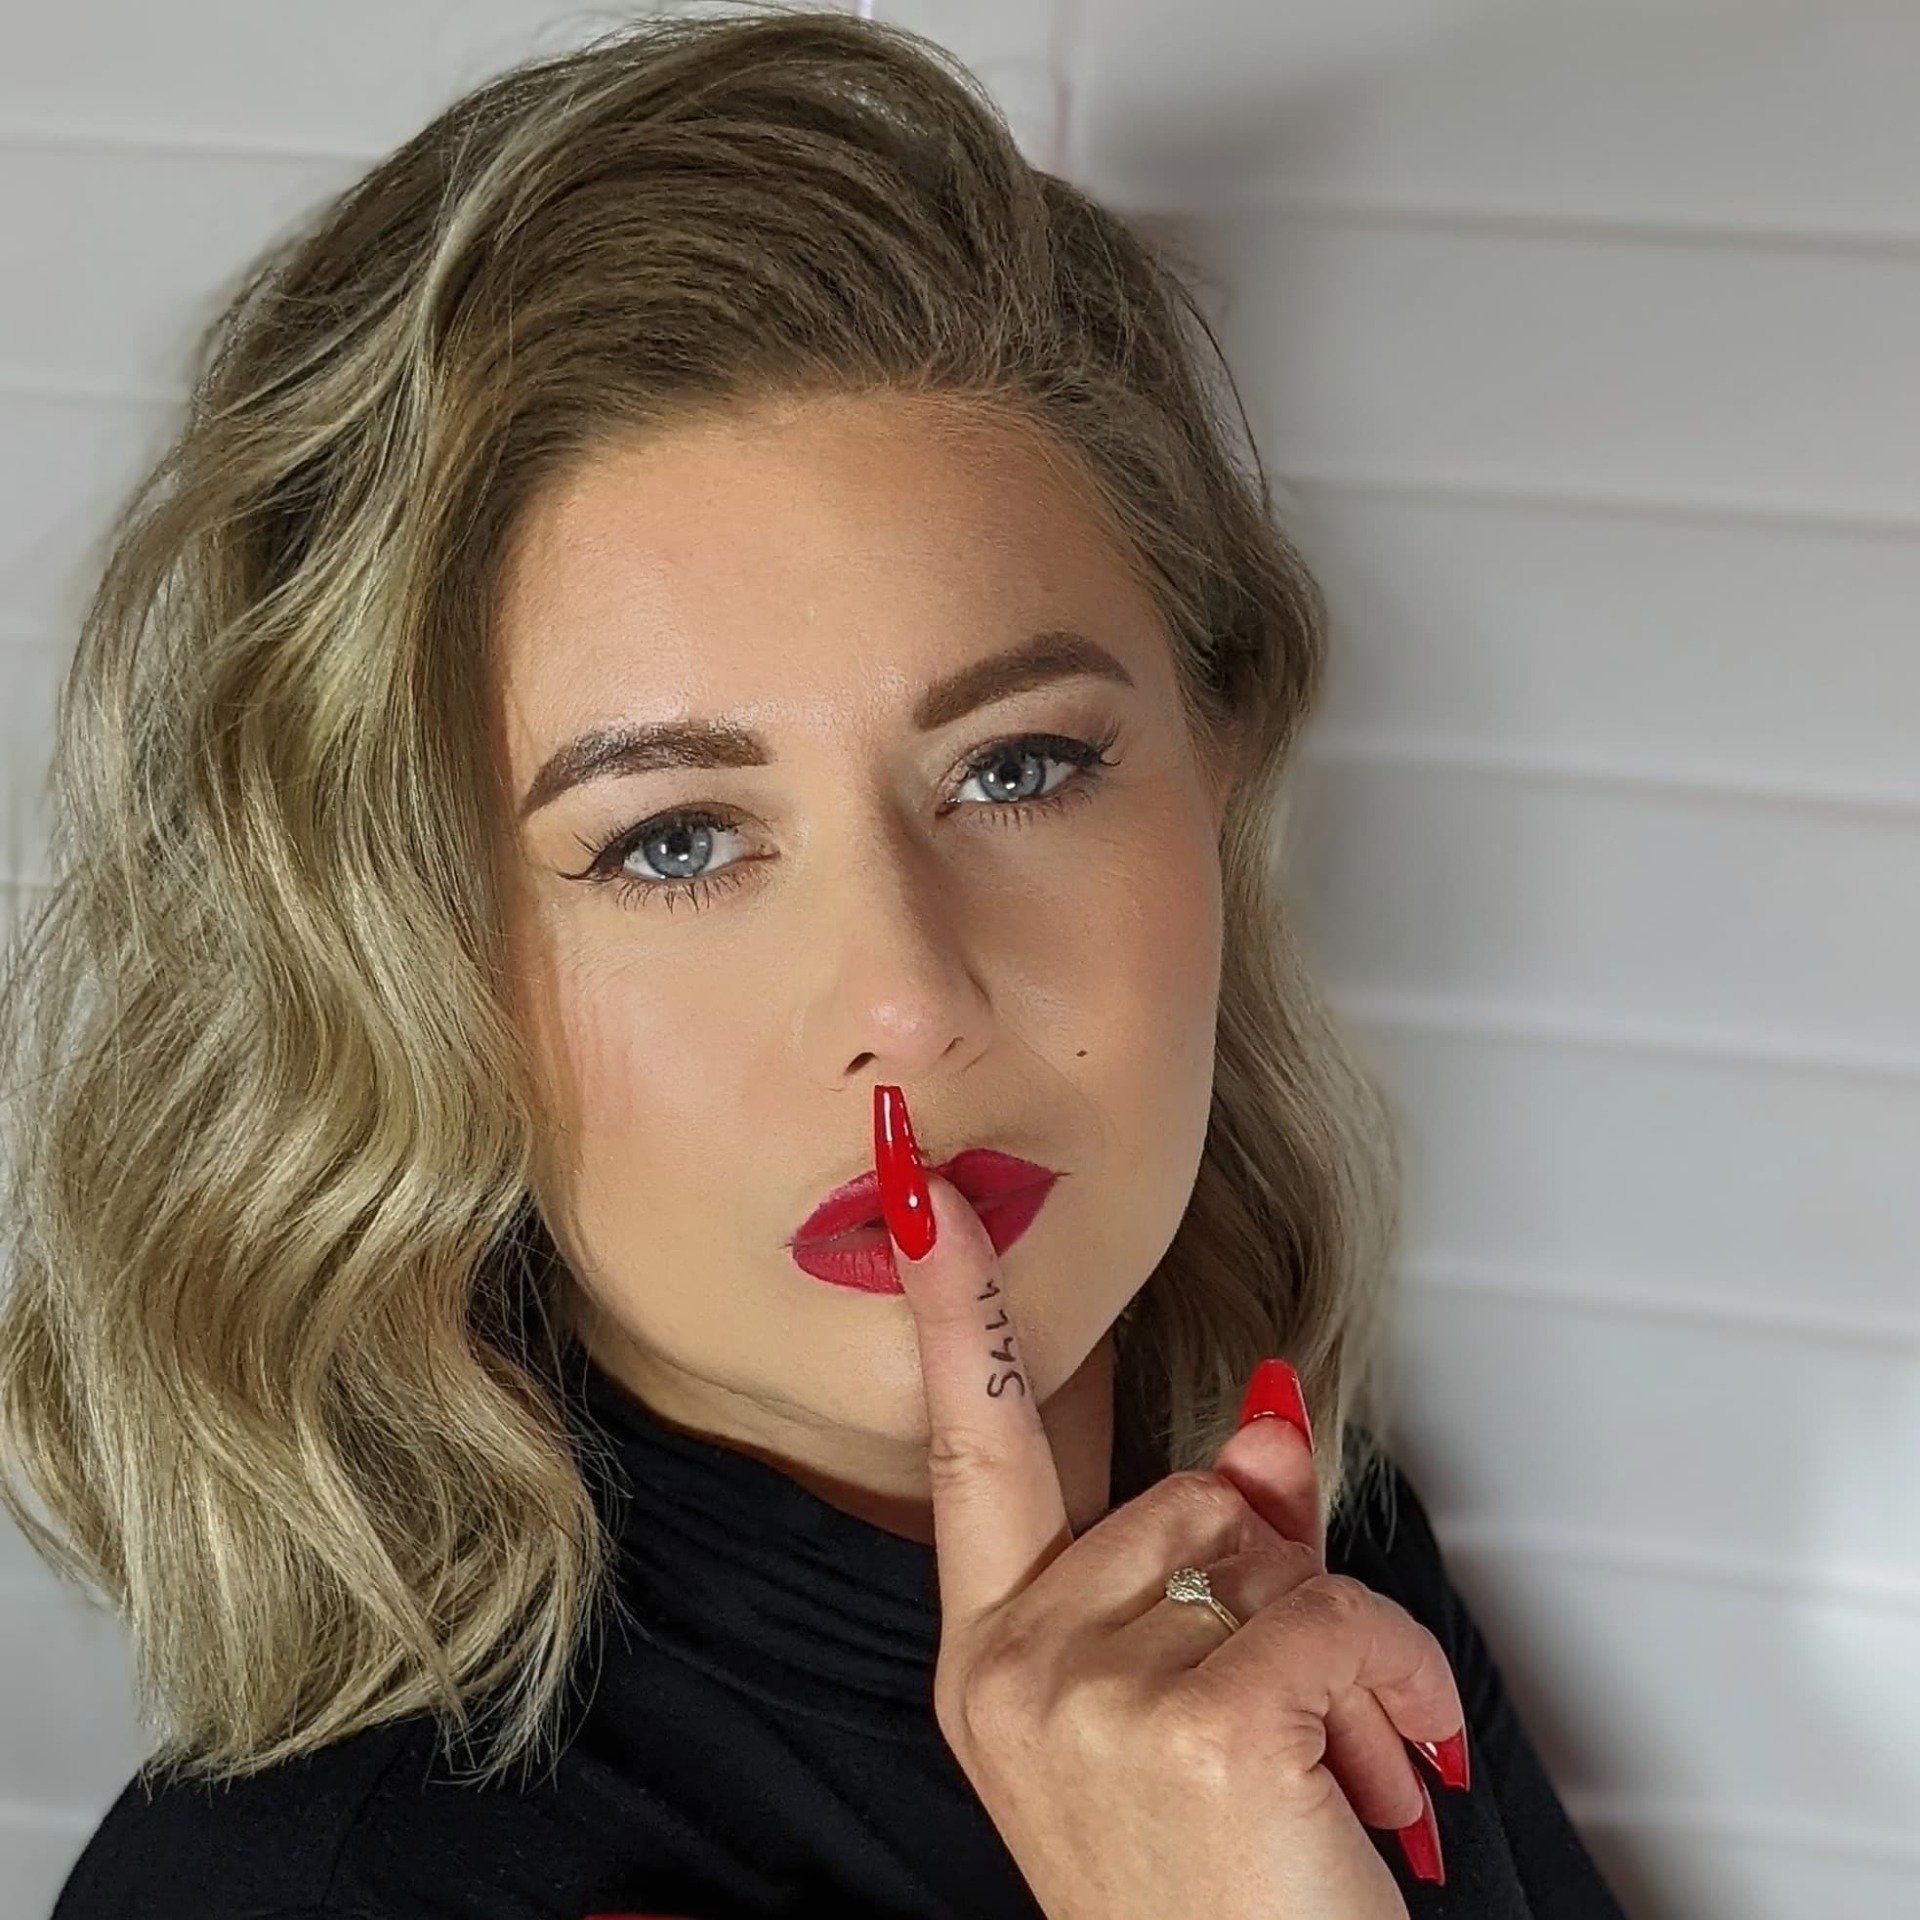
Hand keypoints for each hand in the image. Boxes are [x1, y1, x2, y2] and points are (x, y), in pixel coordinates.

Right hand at [876, 1085, 1464, 1919]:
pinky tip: (1386, 1777)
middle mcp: (1010, 1668)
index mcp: (993, 1660)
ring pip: (1260, 1547)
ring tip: (1332, 1767)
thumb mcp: (1190, 1705)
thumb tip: (1259, 1427)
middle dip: (1273, 1575)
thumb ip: (1213, 1556)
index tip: (925, 1196)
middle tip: (1302, 1710)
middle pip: (1180, 1496)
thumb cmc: (1218, 1886)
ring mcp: (1083, 1690)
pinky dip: (1397, 1685)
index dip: (957, 1312)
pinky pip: (1333, 1613)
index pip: (975, 1450)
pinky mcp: (1187, 1716)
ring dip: (1339, 1646)